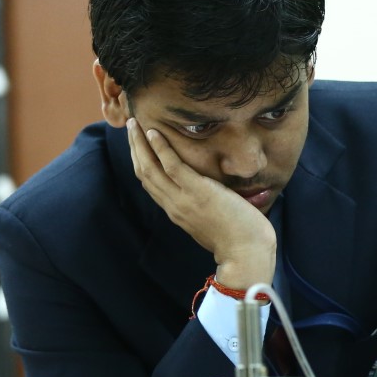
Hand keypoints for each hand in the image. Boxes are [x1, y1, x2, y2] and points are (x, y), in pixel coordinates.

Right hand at [126, 119, 276, 289]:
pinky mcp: (197, 192)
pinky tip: (153, 133)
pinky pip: (172, 166)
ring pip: (150, 167)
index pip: (151, 183)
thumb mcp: (214, 221)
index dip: (141, 162)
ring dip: (140, 143)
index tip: (137, 146)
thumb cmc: (239, 238)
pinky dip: (160, 148)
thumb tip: (213, 194)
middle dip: (134, 148)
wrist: (247, 253)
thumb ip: (205, 207)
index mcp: (177, 212)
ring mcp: (183, 199)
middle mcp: (173, 205)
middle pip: (144, 172)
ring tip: (134, 123)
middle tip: (130, 127)